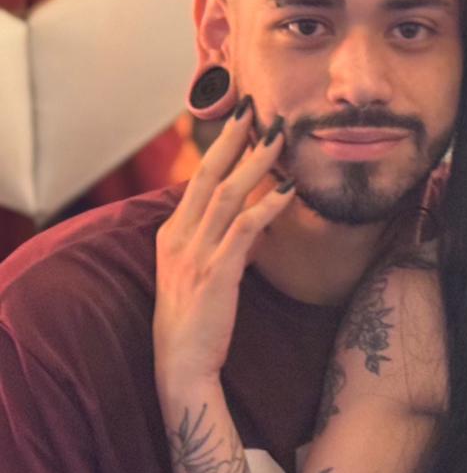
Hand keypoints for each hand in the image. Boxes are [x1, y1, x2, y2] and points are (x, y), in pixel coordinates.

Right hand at [154, 106, 295, 392]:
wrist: (181, 364)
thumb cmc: (194, 321)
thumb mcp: (199, 272)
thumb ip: (216, 242)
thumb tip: (246, 221)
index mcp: (172, 234)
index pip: (196, 180)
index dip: (218, 147)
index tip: (238, 120)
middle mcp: (179, 238)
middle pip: (207, 176)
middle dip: (231, 139)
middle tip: (254, 109)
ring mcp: (195, 254)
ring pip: (226, 195)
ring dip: (255, 163)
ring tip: (278, 137)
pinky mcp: (216, 273)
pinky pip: (244, 230)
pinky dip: (267, 206)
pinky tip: (288, 190)